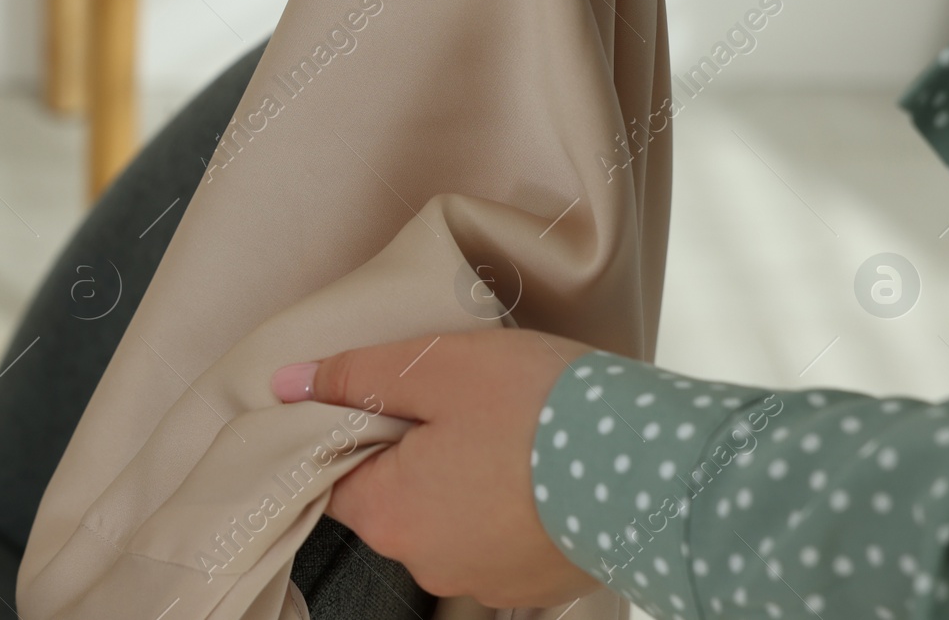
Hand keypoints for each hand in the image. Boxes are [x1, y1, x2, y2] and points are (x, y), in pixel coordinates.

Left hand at [270, 329, 596, 607]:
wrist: (659, 469)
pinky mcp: (536, 581)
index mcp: (390, 515)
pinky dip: (511, 500)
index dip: (359, 423)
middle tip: (463, 398)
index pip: (337, 471)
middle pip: (393, 493)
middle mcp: (428, 563)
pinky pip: (500, 534)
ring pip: (449, 513)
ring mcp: (487, 581)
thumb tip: (288, 384)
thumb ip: (357, 375)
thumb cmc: (541, 410)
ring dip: (467, 473)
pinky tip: (542, 462)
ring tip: (513, 425)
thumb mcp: (437, 367)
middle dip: (417, 445)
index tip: (397, 391)